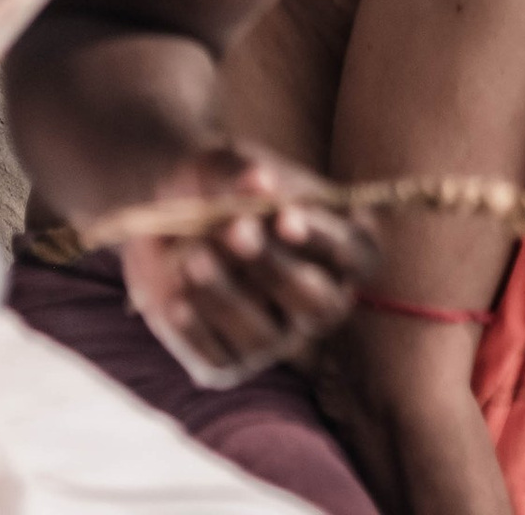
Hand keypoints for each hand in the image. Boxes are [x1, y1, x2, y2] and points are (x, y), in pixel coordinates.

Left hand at [116, 146, 382, 388]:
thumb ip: (244, 175)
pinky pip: (219, 358)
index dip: (328, 241)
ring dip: (227, 297)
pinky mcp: (229, 360)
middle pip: (319, 305)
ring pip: (264, 337)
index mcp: (338, 244)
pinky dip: (196, 327)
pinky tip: (176, 297)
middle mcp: (315, 298)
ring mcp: (275, 335)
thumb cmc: (218, 183)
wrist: (165, 208)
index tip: (286, 218)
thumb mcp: (227, 164)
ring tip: (193, 257)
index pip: (358, 254)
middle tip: (235, 232)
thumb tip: (260, 182)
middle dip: (275, 269)